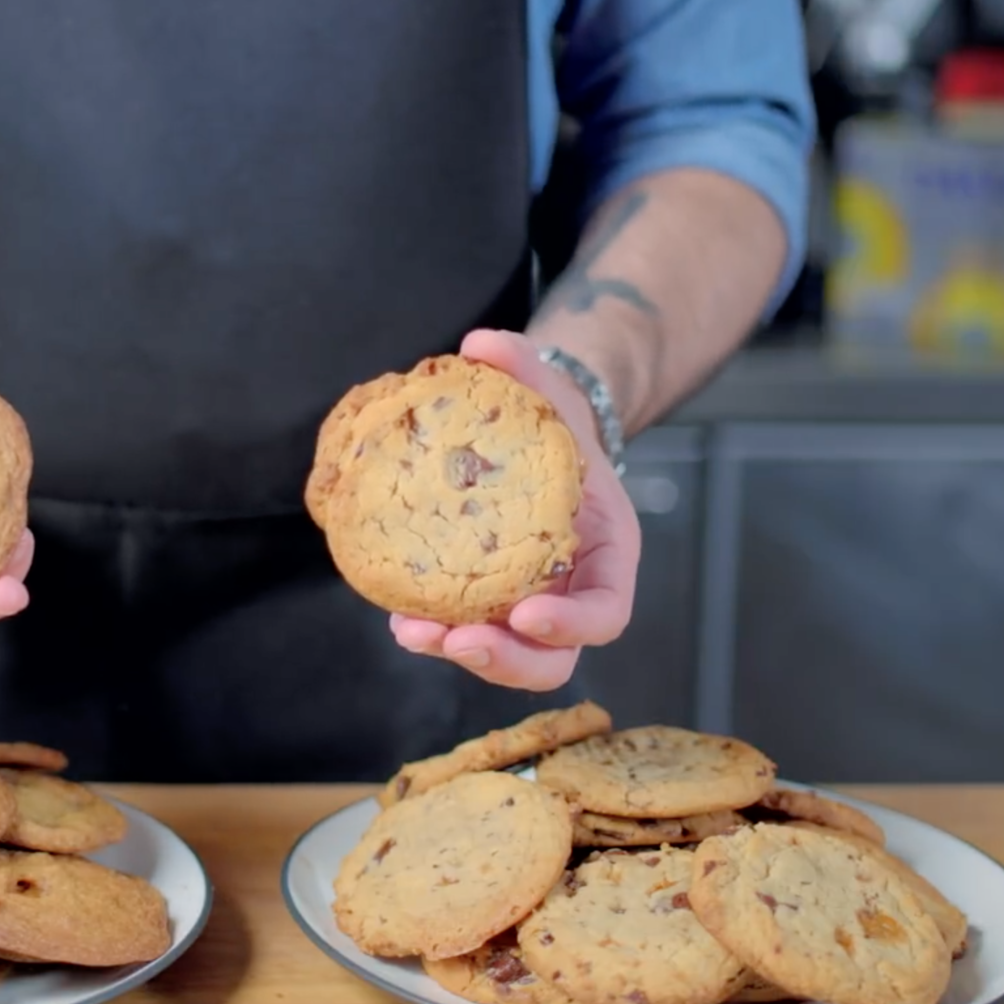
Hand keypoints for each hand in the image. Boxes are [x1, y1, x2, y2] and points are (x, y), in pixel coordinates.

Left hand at [388, 329, 639, 690]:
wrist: (540, 443)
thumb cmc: (556, 424)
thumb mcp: (550, 390)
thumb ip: (525, 363)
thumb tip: (481, 342)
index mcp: (607, 554)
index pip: (606, 611)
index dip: (573, 623)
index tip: (528, 613)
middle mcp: (573, 594)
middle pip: (555, 660)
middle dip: (508, 660)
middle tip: (460, 640)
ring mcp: (530, 608)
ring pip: (508, 660)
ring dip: (458, 654)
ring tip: (412, 631)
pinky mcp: (487, 607)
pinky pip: (466, 632)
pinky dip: (435, 631)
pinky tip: (397, 614)